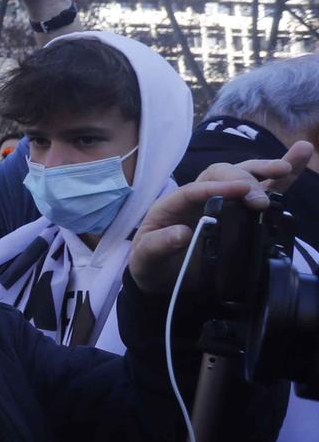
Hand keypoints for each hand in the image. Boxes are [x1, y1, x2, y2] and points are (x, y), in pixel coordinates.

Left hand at [128, 143, 314, 292]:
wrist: (163, 277)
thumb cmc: (152, 262)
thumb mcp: (145, 257)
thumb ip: (157, 245)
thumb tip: (181, 233)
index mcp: (174, 203)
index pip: (195, 189)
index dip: (218, 186)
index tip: (241, 190)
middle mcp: (199, 196)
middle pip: (221, 174)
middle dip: (243, 180)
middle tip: (259, 200)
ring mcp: (221, 201)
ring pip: (243, 175)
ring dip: (266, 168)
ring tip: (288, 165)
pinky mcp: (240, 212)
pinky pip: (261, 191)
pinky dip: (280, 179)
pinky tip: (296, 164)